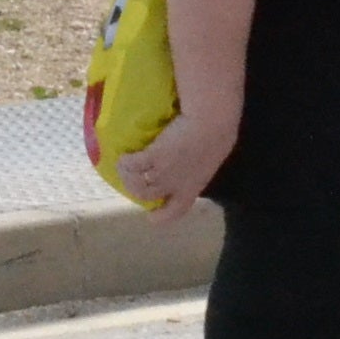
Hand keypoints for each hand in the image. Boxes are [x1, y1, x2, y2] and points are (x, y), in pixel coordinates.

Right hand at [115, 112, 233, 211]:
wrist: (211, 122)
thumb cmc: (217, 135)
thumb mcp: (207, 160)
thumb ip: (195, 167)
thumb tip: (189, 162)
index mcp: (192, 188)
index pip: (175, 211)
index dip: (161, 216)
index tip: (150, 216)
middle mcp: (175, 186)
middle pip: (148, 197)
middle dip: (136, 192)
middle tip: (130, 182)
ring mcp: (164, 173)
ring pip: (137, 184)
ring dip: (127, 177)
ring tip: (123, 166)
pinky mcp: (154, 157)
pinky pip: (132, 165)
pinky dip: (125, 162)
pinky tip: (123, 156)